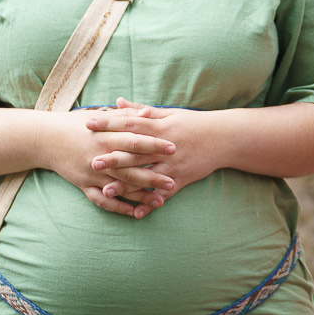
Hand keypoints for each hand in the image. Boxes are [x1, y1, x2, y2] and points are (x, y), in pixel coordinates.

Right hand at [43, 105, 177, 217]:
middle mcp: (99, 156)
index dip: (153, 144)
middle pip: (130, 167)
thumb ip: (125, 115)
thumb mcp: (100, 116)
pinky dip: (118, 207)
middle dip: (152, 175)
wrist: (45, 138)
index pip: (134, 140)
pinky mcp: (84, 184)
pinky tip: (135, 213)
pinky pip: (102, 200)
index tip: (173, 148)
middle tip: (172, 182)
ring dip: (140, 196)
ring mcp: (91, 172)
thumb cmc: (77, 124)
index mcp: (105, 136)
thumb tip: (148, 112)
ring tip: (160, 201)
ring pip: (119, 187)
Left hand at [84, 99, 223, 210]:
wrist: (225, 138)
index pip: (130, 124)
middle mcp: (165, 146)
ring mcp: (173, 164)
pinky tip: (137, 213)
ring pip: (146, 175)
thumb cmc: (194, 123)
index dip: (109, 123)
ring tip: (106, 190)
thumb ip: (142, 110)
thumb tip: (118, 101)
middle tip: (92, 161)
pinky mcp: (182, 179)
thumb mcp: (169, 113)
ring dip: (126, 185)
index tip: (88, 124)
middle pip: (135, 152)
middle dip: (113, 158)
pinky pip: (164, 193)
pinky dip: (151, 203)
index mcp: (161, 127)